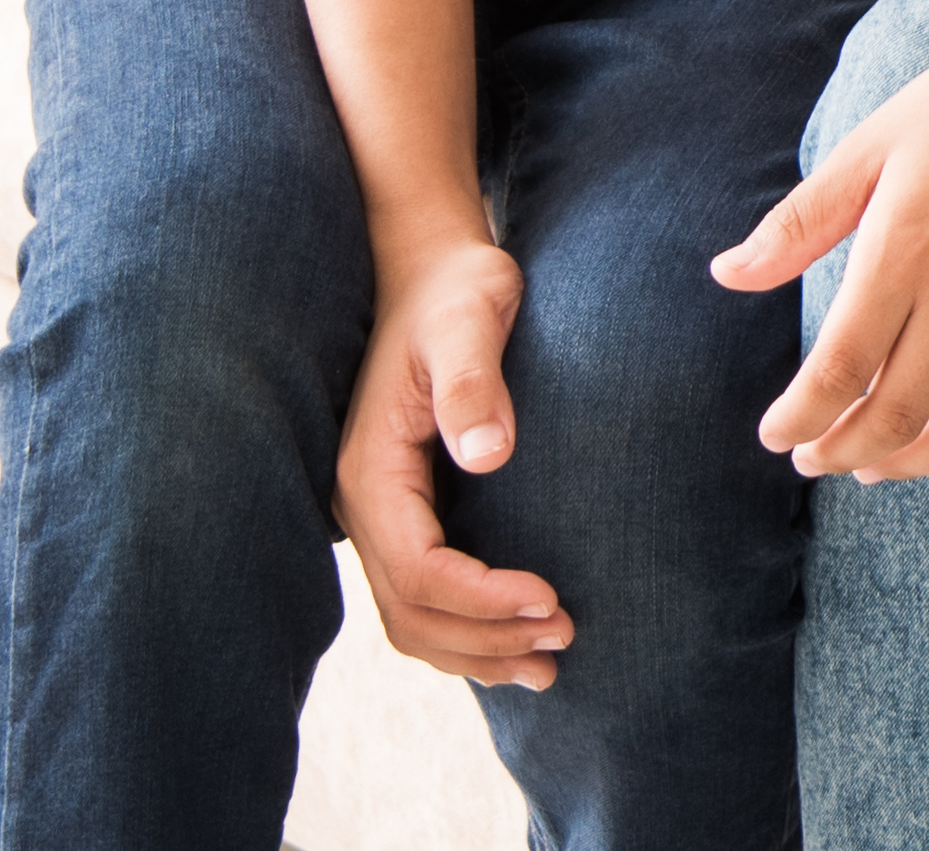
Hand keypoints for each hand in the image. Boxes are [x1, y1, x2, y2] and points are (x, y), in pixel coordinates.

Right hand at [339, 240, 572, 687]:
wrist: (430, 266)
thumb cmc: (455, 286)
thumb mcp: (470, 315)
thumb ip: (473, 381)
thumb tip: (487, 454)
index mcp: (370, 469)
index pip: (418, 568)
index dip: (481, 598)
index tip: (551, 598)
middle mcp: (363, 502)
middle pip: (412, 609)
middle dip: (484, 637)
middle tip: (564, 640)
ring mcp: (382, 511)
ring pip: (413, 614)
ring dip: (476, 649)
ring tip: (549, 662)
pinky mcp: (408, 509)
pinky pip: (425, 591)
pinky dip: (468, 627)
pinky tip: (519, 636)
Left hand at [717, 0, 928, 483]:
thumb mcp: (875, 143)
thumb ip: (800, 220)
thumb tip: (725, 274)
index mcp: (906, 247)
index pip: (839, 371)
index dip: (799, 420)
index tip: (777, 435)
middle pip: (894, 414)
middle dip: (841, 452)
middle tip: (816, 458)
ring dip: (910, 465)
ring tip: (876, 464)